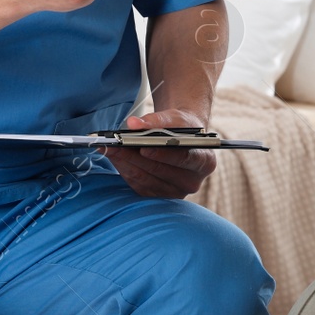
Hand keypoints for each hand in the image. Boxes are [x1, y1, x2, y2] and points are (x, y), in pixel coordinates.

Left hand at [100, 111, 216, 198]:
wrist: (183, 140)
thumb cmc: (183, 128)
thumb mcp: (176, 118)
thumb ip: (157, 119)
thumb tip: (133, 124)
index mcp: (205, 162)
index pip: (185, 159)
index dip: (164, 155)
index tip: (144, 148)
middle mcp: (193, 182)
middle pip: (160, 171)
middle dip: (135, 156)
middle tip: (115, 144)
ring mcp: (175, 192)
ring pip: (145, 179)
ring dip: (126, 163)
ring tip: (109, 148)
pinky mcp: (159, 196)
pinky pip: (138, 185)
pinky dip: (125, 170)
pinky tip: (116, 158)